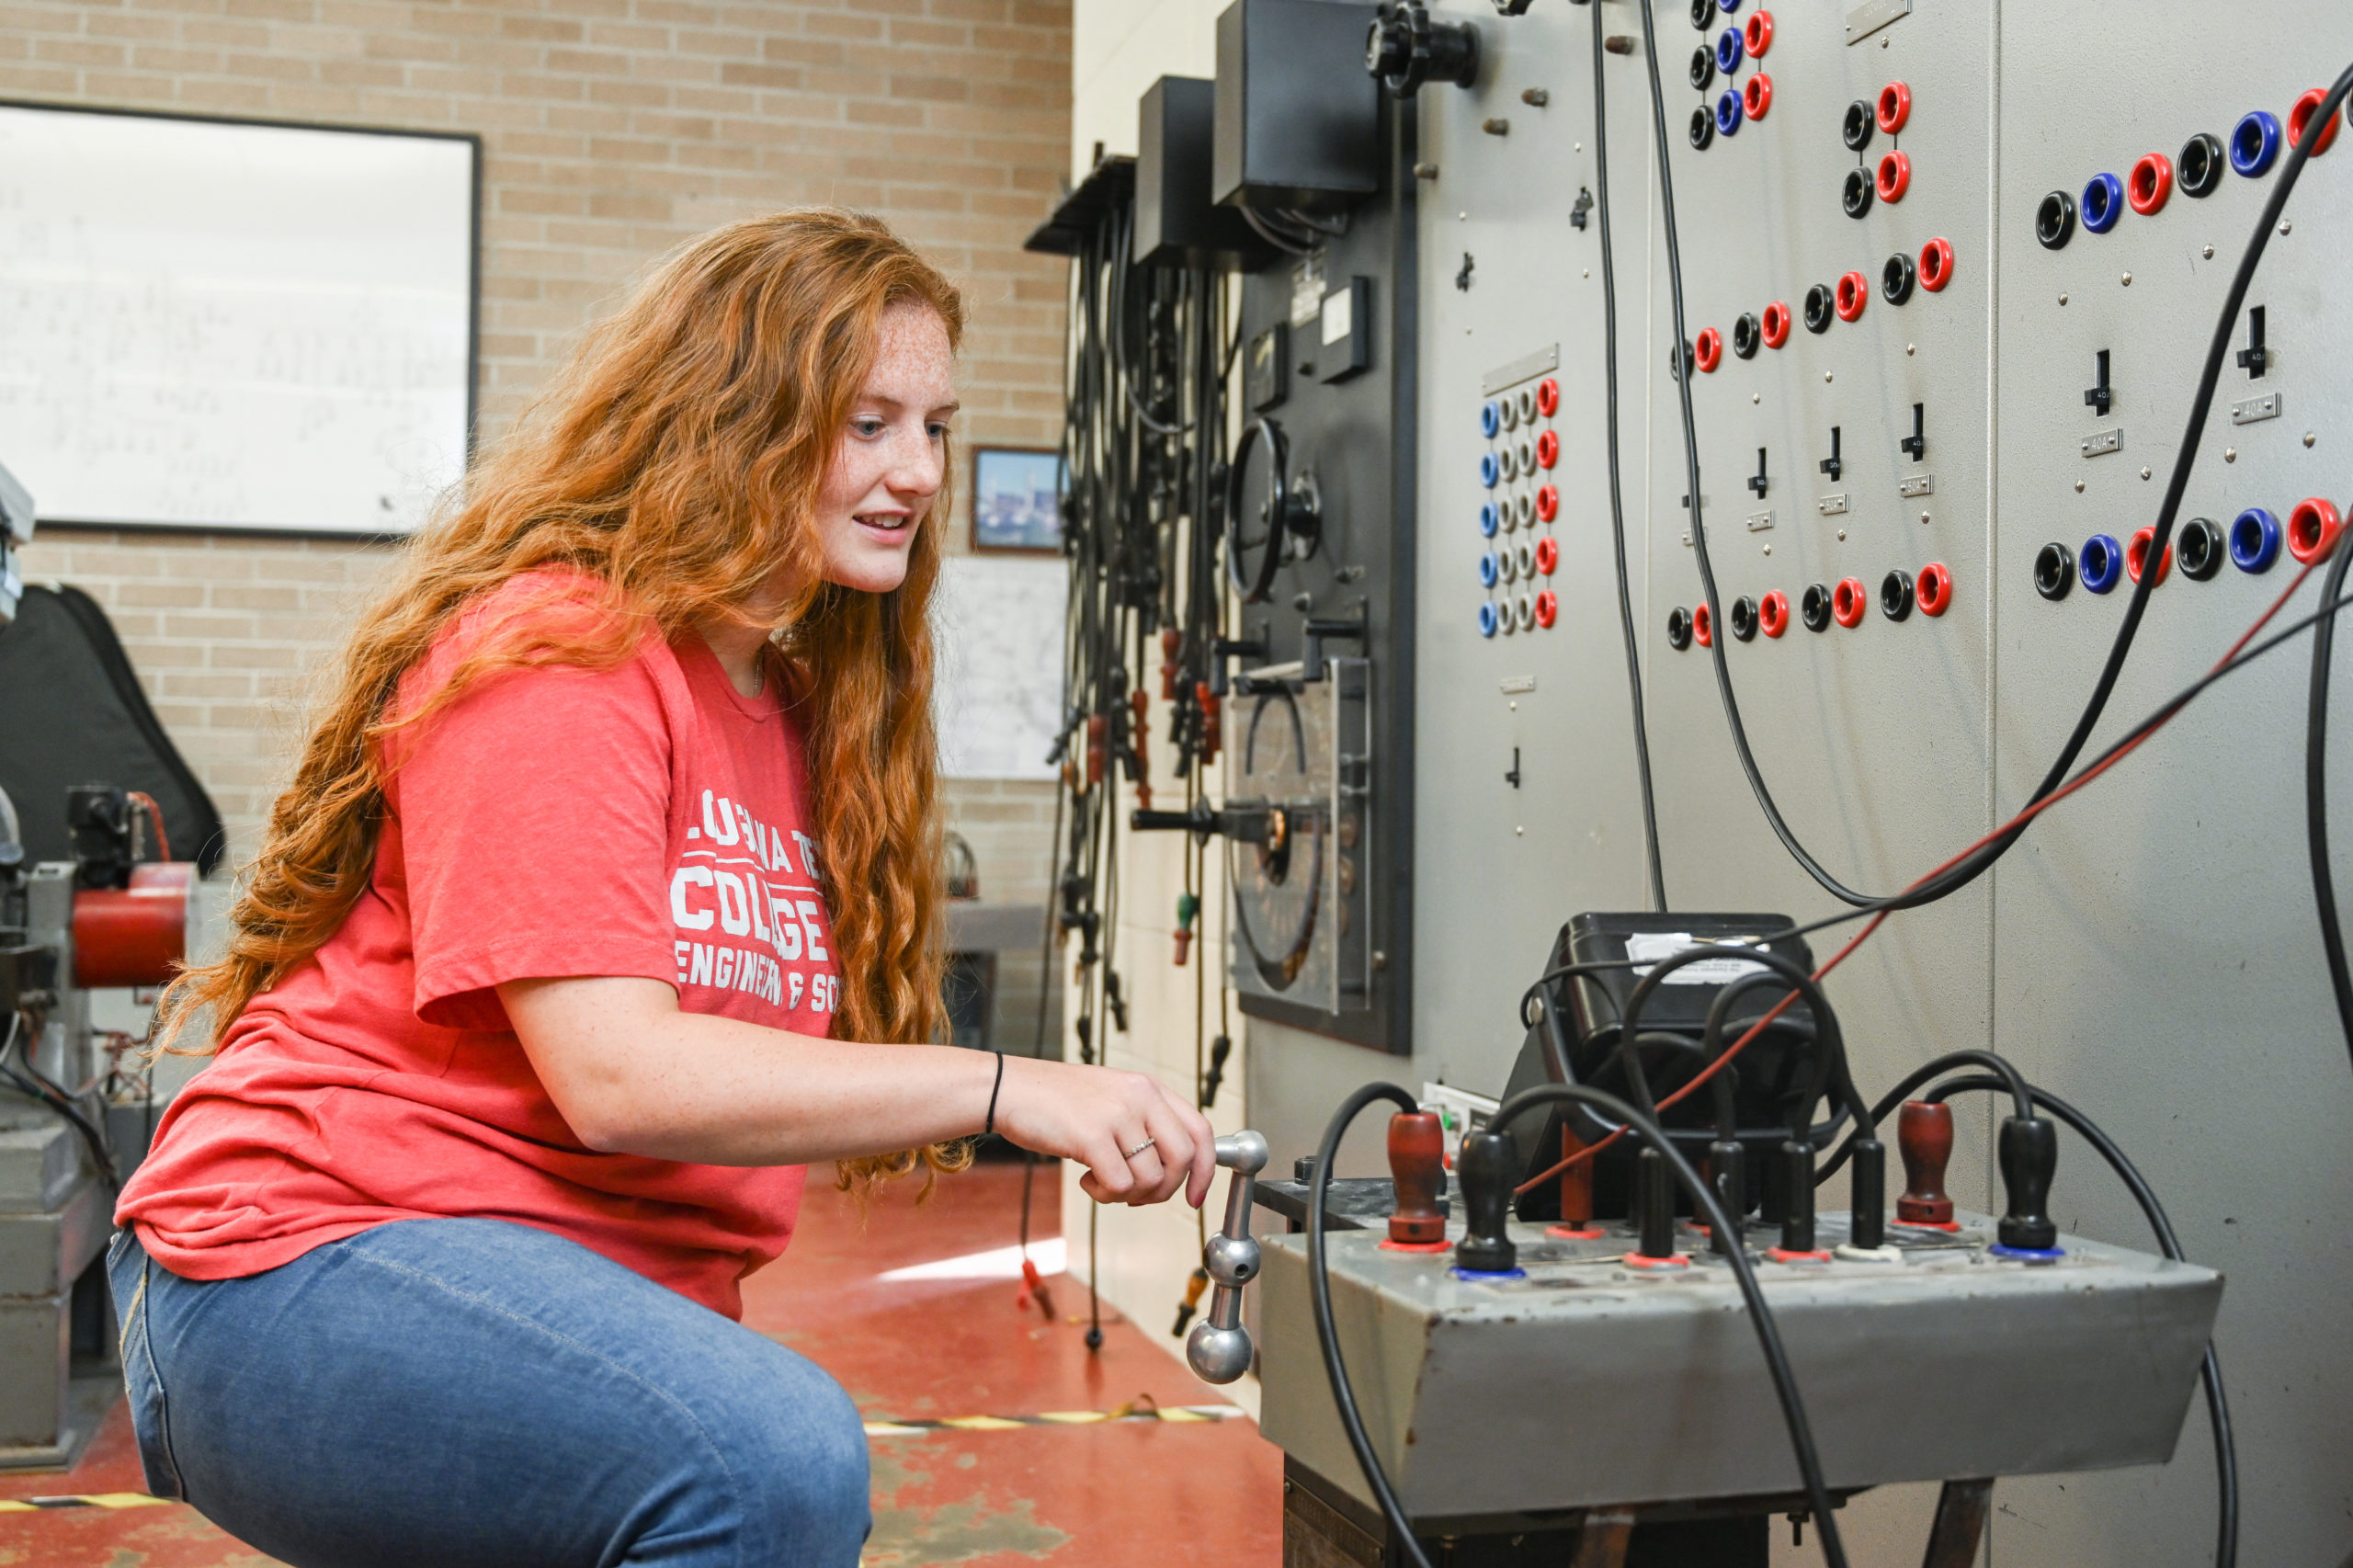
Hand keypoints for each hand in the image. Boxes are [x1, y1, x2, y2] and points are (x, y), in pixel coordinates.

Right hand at [992, 1056, 1217, 1208]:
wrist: (1010, 1089)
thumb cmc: (1058, 1100)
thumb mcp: (1113, 1097)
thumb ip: (1145, 1123)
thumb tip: (1172, 1171)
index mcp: (1150, 1087)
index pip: (1201, 1130)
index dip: (1205, 1170)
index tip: (1195, 1197)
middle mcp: (1140, 1096)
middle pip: (1183, 1159)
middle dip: (1165, 1190)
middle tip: (1139, 1196)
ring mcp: (1117, 1114)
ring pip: (1150, 1179)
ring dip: (1127, 1194)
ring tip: (1101, 1181)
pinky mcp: (1092, 1136)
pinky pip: (1119, 1186)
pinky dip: (1104, 1194)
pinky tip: (1086, 1180)